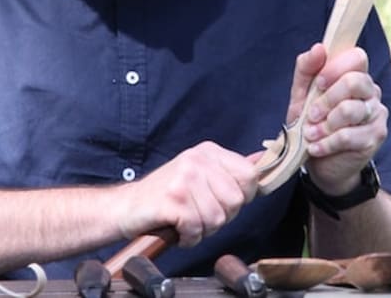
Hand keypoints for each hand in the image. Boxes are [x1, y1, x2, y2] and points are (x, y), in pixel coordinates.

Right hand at [115, 141, 258, 246]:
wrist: (128, 207)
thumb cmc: (167, 195)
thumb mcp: (201, 173)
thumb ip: (231, 170)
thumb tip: (262, 162)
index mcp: (208, 152)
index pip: (249, 176)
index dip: (242, 197)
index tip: (222, 201)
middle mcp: (197, 160)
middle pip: (236, 201)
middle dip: (221, 217)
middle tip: (199, 214)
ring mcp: (184, 179)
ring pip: (217, 218)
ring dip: (203, 230)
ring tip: (187, 221)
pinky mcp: (173, 200)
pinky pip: (197, 229)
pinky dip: (188, 238)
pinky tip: (178, 229)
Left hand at [287, 43, 386, 195]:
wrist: (322, 163)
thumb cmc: (313, 124)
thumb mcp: (301, 95)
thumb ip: (306, 70)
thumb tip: (319, 48)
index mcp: (356, 76)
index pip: (357, 57)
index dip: (336, 67)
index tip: (318, 83)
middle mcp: (371, 92)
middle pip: (355, 82)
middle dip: (327, 99)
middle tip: (311, 114)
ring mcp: (376, 115)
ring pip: (350, 110)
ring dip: (324, 124)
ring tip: (311, 134)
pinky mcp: (375, 137)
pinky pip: (348, 136)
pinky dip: (326, 142)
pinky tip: (316, 148)